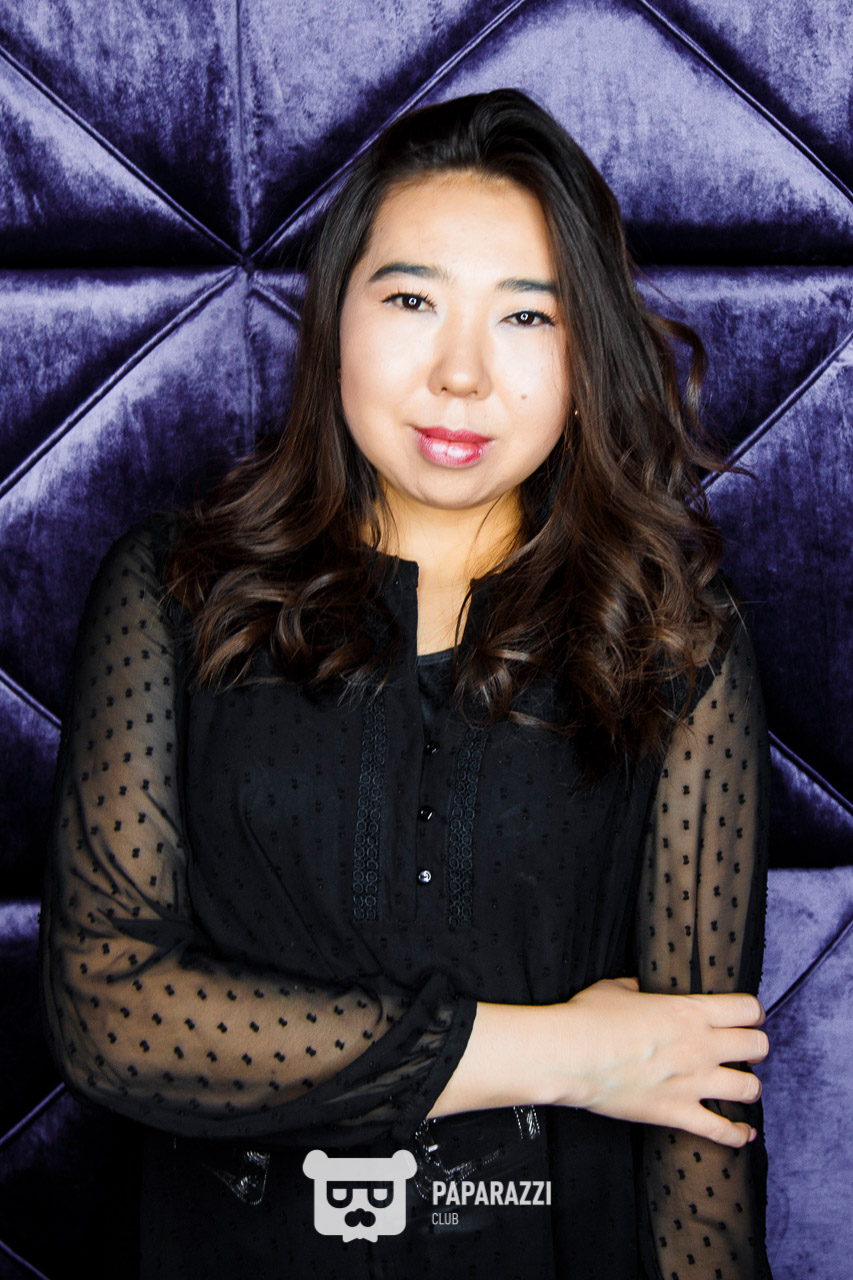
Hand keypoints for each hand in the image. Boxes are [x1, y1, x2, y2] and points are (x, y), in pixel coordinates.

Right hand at [549, 975, 767, 1146]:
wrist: (570, 1055)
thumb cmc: (589, 1018)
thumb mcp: (616, 988)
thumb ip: (638, 987)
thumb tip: (642, 989)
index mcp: (689, 1011)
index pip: (746, 1009)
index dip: (752, 1012)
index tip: (748, 1017)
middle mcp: (700, 1046)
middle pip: (757, 1046)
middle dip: (756, 1047)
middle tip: (746, 1050)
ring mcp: (693, 1082)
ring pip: (749, 1088)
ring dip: (749, 1087)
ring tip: (741, 1087)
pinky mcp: (677, 1112)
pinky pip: (721, 1130)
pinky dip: (737, 1134)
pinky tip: (744, 1133)